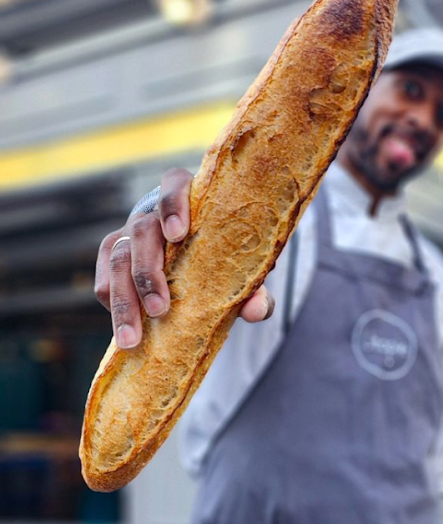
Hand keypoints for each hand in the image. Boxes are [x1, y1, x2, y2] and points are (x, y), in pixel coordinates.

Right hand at [94, 167, 274, 348]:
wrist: (196, 250)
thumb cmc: (223, 252)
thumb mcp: (242, 266)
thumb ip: (254, 287)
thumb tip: (257, 310)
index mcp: (189, 198)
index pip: (174, 186)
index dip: (174, 205)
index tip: (178, 234)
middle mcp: (153, 211)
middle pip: (142, 232)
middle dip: (148, 273)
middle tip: (160, 309)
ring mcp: (129, 231)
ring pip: (117, 257)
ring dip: (125, 299)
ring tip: (134, 338)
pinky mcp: (114, 254)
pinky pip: (104, 276)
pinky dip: (113, 303)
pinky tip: (125, 329)